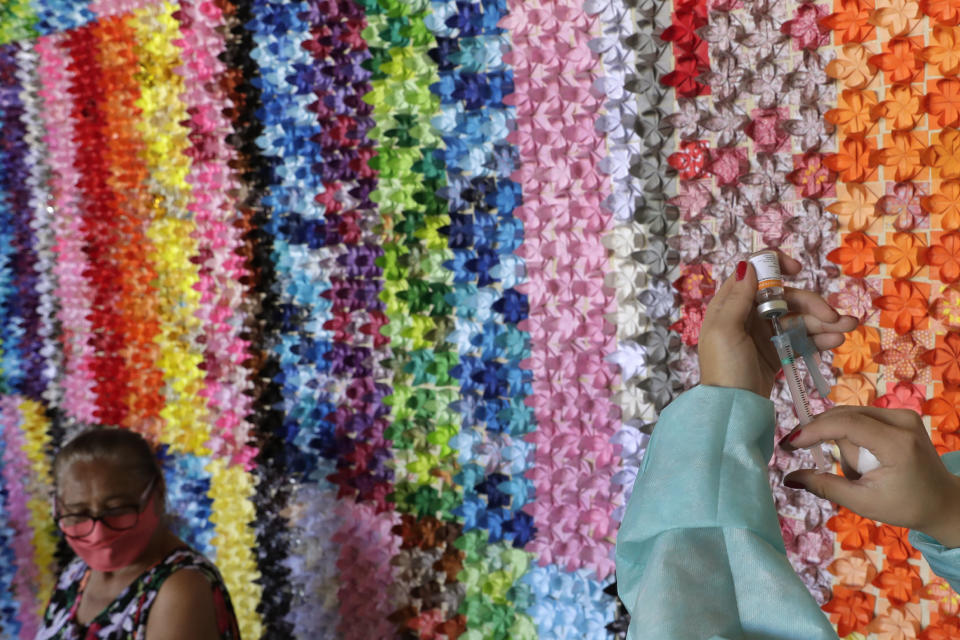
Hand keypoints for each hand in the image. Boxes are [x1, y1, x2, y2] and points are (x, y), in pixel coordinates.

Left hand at [698, 253, 857, 397]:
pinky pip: (800, 339)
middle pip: (784, 298)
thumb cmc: (724, 368)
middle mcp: (747, 315)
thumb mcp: (724, 330)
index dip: (776, 266)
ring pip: (798, 319)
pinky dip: (818, 338)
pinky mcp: (776, 352)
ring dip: (824, 322)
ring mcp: (763, 334)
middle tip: (835, 317)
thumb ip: (737, 298)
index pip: (754, 274)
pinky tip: (835, 341)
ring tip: (849, 328)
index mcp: (731, 305)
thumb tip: (748, 265)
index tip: (798, 269)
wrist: (732, 409)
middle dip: (812, 304)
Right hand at [782, 406, 959, 547]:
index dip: (814, 430)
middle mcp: (902, 421)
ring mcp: (903, 415)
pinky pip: (860, 418)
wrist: (942, 501)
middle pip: (844, 416)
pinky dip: (852, 436)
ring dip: (842, 441)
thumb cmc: (905, 506)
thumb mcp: (862, 502)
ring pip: (849, 417)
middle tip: (812, 457)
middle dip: (825, 437)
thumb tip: (789, 479)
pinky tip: (865, 460)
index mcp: (897, 444)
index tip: (790, 443)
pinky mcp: (901, 415)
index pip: (846, 424)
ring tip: (859, 471)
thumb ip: (824, 486)